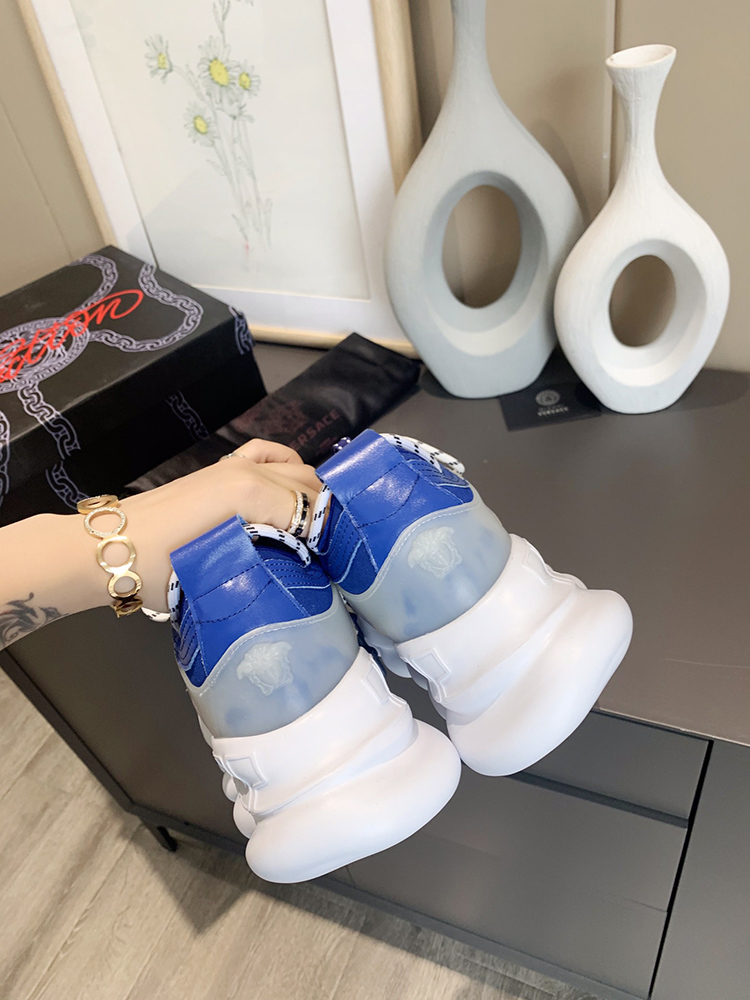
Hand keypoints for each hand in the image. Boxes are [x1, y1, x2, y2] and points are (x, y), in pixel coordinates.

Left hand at [103, 440, 319, 611]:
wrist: (111, 550)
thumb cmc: (163, 570)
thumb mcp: (222, 573)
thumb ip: (270, 564)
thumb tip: (303, 569)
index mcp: (252, 494)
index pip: (312, 516)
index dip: (329, 544)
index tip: (334, 569)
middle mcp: (250, 472)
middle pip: (310, 491)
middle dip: (325, 522)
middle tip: (329, 557)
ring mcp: (236, 465)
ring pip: (297, 471)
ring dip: (310, 498)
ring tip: (312, 533)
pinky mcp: (223, 468)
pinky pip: (269, 453)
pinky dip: (288, 465)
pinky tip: (293, 486)